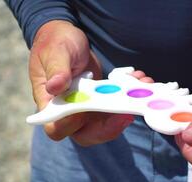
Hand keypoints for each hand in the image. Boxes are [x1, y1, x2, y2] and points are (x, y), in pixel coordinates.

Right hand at [29, 20, 152, 145]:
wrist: (67, 37)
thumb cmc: (55, 43)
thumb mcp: (55, 52)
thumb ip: (56, 69)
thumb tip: (54, 87)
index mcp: (50, 103)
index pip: (57, 127)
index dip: (73, 125)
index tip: (90, 105)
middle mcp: (67, 111)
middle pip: (86, 135)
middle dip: (110, 127)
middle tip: (127, 112)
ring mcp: (85, 108)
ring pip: (106, 125)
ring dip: (125, 111)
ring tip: (141, 87)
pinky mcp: (100, 101)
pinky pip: (116, 109)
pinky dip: (130, 97)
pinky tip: (139, 79)